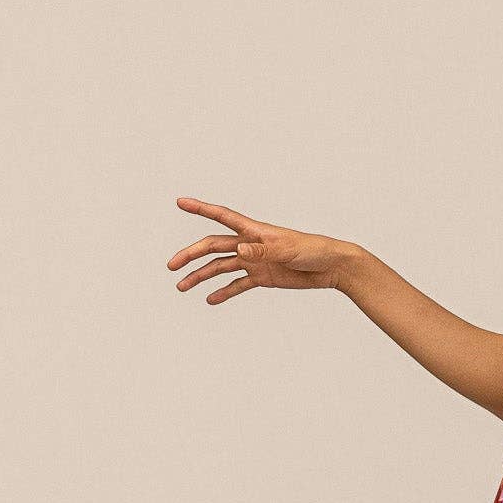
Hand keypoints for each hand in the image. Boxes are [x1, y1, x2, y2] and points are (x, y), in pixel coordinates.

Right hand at [167, 197, 359, 303]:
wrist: (331, 267)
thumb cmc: (313, 250)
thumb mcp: (287, 249)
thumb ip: (262, 250)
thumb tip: (239, 249)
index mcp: (254, 231)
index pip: (222, 217)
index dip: (201, 209)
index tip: (180, 202)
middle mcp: (250, 244)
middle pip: (213, 246)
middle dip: (191, 255)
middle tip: (171, 266)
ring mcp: (255, 261)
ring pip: (221, 267)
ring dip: (201, 276)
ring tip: (182, 286)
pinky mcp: (263, 277)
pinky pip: (238, 286)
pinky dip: (224, 292)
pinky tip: (210, 299)